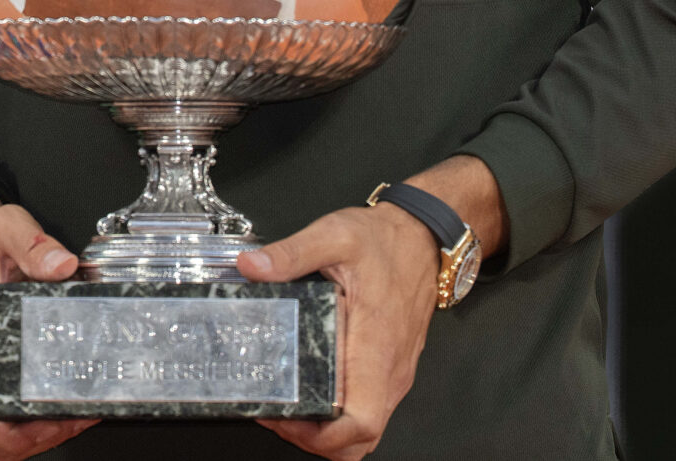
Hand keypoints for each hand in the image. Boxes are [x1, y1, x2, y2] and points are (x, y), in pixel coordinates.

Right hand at [0, 182, 96, 458]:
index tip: (54, 420)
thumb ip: (34, 242)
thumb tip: (63, 265)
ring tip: (75, 410)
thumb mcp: (5, 226)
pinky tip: (57, 396)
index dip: (16, 435)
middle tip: (77, 416)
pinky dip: (26, 415)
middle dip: (36, 438)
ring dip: (34, 430)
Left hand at [238, 156, 502, 459]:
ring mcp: (393, 373)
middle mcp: (389, 371)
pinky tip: (309, 390)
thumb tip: (252, 268)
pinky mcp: (390, 368)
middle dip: (315, 440)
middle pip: (359, 439)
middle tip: (275, 415)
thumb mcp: (334, 235)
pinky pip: (367, 408)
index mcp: (375, 347)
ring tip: (286, 405)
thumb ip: (291, 253)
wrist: (423, 238)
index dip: (324, 437)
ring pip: (364, 429)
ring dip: (326, 432)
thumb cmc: (386, 241)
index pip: (362, 422)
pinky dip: (339, 416)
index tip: (287, 419)